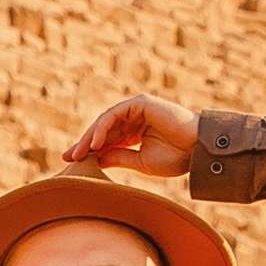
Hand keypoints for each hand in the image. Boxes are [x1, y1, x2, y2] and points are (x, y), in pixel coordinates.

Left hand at [64, 94, 201, 177]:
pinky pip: (115, 115)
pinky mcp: (140, 103)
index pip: (108, 139)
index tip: (72, 162)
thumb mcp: (141, 161)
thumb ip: (119, 157)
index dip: (90, 149)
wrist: (198, 150)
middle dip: (84, 143)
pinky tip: (94, 144)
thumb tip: (96, 158)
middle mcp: (135, 118)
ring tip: (79, 154)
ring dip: (90, 137)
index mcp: (136, 131)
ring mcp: (137, 109)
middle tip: (67, 157)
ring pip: (106, 121)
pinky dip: (103, 129)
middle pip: (103, 129)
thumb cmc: (177, 157)